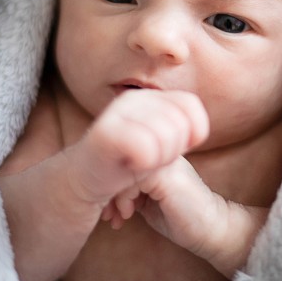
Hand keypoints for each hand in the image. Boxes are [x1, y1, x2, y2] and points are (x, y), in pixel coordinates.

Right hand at [64, 89, 209, 206]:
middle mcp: (133, 98)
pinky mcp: (104, 134)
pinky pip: (144, 146)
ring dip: (157, 161)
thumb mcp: (159, 144)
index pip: (191, 105)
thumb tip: (200, 129)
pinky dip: (145, 163)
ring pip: (166, 135)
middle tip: (149, 163)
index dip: (191, 134)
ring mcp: (117, 113)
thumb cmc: (124, 165)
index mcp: (149, 96)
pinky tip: (131, 168)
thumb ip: (180, 130)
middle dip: (172, 152)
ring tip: (138, 166)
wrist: (81, 183)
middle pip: (180, 123)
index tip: (171, 152)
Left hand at [103, 157, 269, 276]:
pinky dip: (124, 199)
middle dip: (106, 190)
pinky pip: (132, 178)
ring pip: (121, 168)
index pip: (122, 156)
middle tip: (108, 215)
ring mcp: (165, 158)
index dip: (109, 182)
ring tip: (119, 217)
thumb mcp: (146, 197)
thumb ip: (130, 185)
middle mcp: (160, 150)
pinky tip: (128, 214)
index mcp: (156, 152)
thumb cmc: (179, 215)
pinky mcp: (166, 173)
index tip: (108, 209)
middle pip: (118, 160)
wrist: (210, 228)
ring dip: (114, 196)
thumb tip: (99, 187)